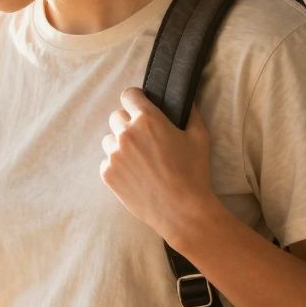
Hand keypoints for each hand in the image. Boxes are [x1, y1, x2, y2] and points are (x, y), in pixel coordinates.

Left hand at [100, 87, 217, 244]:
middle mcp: (126, 134)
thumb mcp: (199, 136)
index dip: (136, 100)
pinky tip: (134, 174)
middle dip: (128, 123)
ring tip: (139, 159)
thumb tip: (185, 98)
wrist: (181, 211)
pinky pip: (106, 161)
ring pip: (109, 139)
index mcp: (147, 119)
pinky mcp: (107, 174)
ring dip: (120, 144)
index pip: (129, 95)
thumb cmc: (193, 173)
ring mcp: (114, 155)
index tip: (140, 107)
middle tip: (144, 138)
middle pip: (116, 116)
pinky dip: (116, 165)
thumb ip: (190, 112)